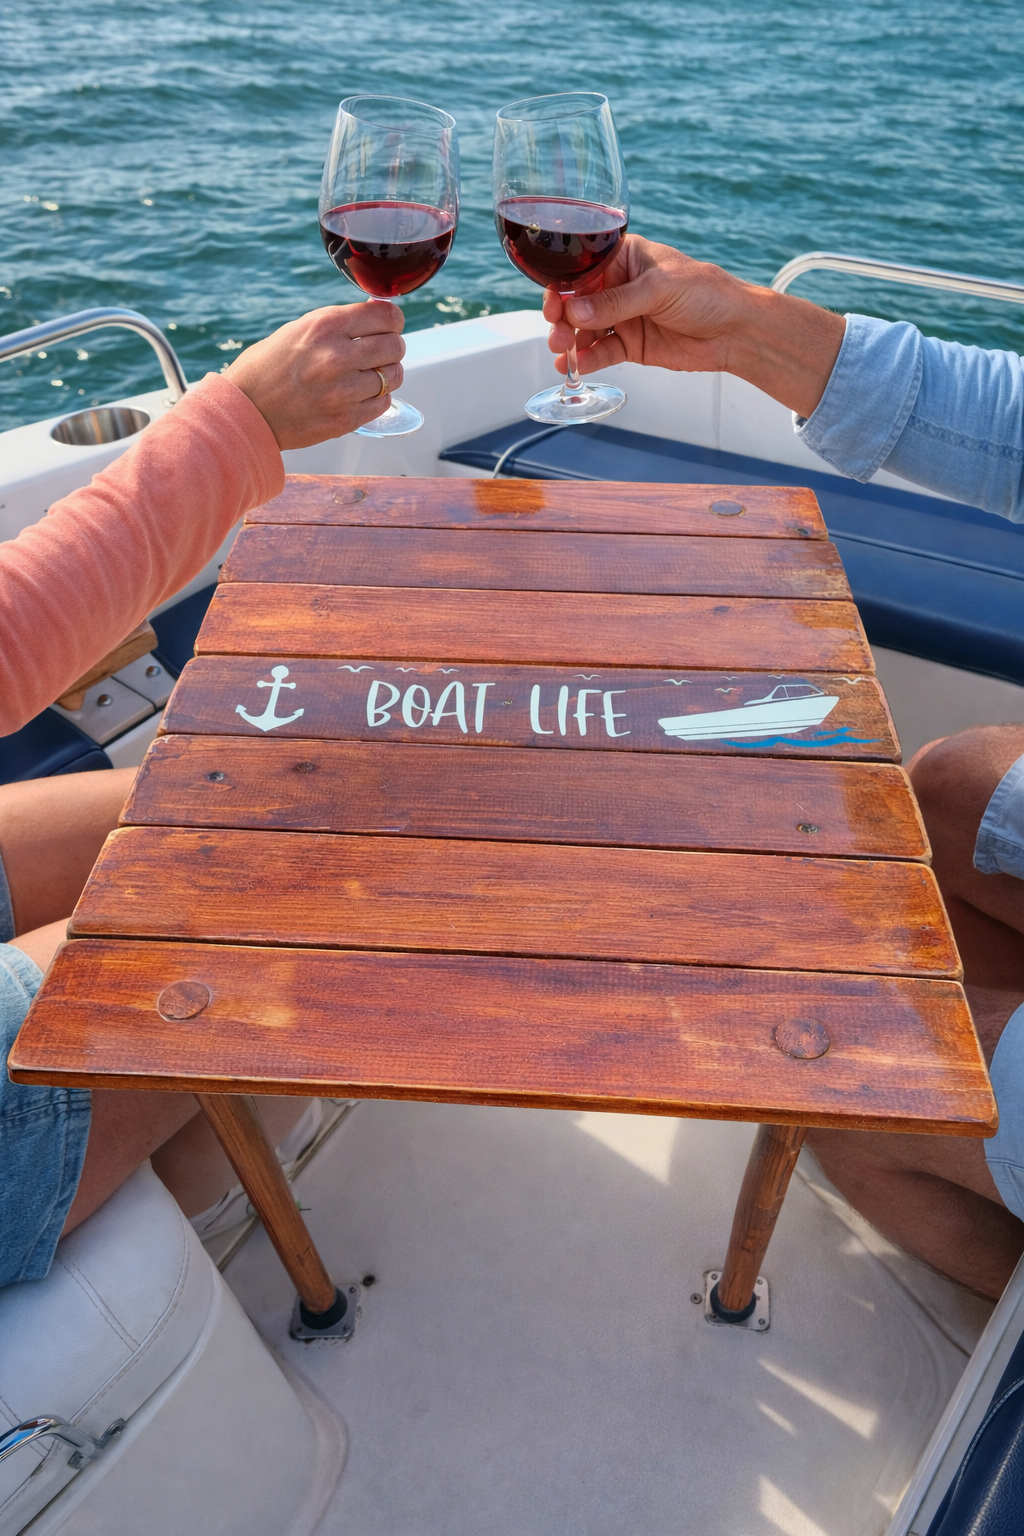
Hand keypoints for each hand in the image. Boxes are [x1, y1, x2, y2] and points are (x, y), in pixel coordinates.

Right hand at [225, 302, 405, 449]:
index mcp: (325, 326)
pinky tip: (361, 393)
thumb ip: (341, 322)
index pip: (385, 316)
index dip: (393, 320)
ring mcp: (343, 391)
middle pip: (395, 346)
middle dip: (392, 347)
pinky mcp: (345, 419)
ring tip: (370, 374)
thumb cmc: (269, 367)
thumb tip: (378, 311)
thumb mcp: (301, 329)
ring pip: (394, 376)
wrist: (247, 410)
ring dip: (388, 373)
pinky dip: (378, 397)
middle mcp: (337, 357)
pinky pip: (383, 403)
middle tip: (380, 351)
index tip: (389, 325)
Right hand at [542, 235, 844, 420]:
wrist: (736, 331)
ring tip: (564, 353)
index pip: (582, 270)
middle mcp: (618, 286)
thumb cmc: (706, 293)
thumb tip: (575, 312)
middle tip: (558, 333)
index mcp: (624, 258)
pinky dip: (586, 361)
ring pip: (585, 330)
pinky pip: (601, 353)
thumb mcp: (659, 289)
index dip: (563, 287)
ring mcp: (622, 317)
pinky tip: (575, 367)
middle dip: (562, 318)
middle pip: (577, 302)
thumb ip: (616, 302)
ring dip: (571, 341)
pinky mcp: (630, 346)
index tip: (553, 305)